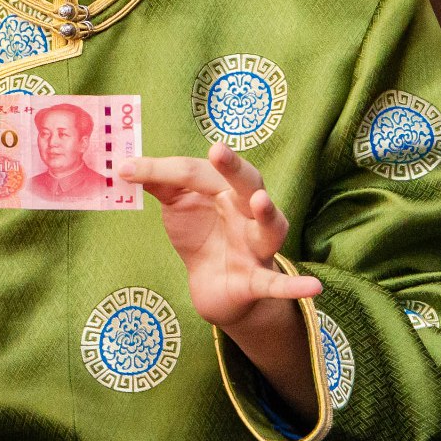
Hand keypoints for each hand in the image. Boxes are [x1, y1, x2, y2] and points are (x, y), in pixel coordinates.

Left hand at [120, 144, 323, 330]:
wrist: (214, 287)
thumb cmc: (201, 234)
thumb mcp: (178, 206)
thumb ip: (160, 184)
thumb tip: (126, 165)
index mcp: (225, 189)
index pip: (196, 174)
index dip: (161, 171)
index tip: (127, 169)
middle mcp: (247, 212)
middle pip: (248, 184)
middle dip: (234, 169)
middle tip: (218, 151)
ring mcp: (256, 245)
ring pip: (271, 227)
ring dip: (268, 214)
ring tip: (262, 201)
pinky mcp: (258, 280)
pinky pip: (278, 284)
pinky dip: (294, 287)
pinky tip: (314, 289)